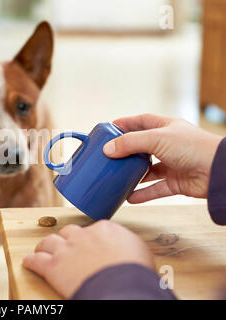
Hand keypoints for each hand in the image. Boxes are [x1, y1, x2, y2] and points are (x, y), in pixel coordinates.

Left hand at [22, 220, 153, 297]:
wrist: (121, 287)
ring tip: (43, 249)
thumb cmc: (135, 272)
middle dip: (67, 238)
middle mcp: (82, 235)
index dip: (89, 237)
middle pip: (69, 232)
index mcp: (104, 229)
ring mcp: (66, 249)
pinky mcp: (53, 266)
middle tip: (67, 246)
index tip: (89, 243)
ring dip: (46, 246)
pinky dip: (31, 261)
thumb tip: (124, 246)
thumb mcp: (139, 250)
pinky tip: (28, 262)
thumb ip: (126, 242)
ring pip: (49, 241)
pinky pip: (36, 261)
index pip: (93, 228)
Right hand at [103, 114, 222, 202]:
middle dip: (126, 151)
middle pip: (142, 147)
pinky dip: (143, 193)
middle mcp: (168, 144)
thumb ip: (130, 143)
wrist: (217, 171)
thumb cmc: (194, 147)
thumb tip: (108, 149)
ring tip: (116, 177)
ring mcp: (172, 164)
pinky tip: (129, 197)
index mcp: (166, 127)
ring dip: (132, 174)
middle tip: (109, 155)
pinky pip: (155, 189)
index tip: (109, 128)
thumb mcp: (156, 139)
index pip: (141, 121)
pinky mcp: (175, 182)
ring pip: (147, 170)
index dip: (125, 123)